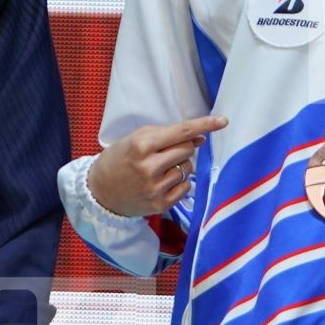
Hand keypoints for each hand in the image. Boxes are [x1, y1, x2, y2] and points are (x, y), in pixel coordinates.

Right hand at [86, 115, 226, 217]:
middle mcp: (150, 167)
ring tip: (161, 168)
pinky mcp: (161, 203)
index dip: (204, 125)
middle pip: (187, 149)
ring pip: (188, 169)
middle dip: (183, 147)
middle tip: (167, 150)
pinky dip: (179, 182)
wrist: (100, 191)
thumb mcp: (135, 139)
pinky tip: (162, 182)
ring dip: (180, 165)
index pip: (182, 132)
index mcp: (142, 145)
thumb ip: (166, 135)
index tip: (223, 121)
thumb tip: (200, 138)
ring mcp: (156, 187)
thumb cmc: (119, 159)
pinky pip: (186, 187)